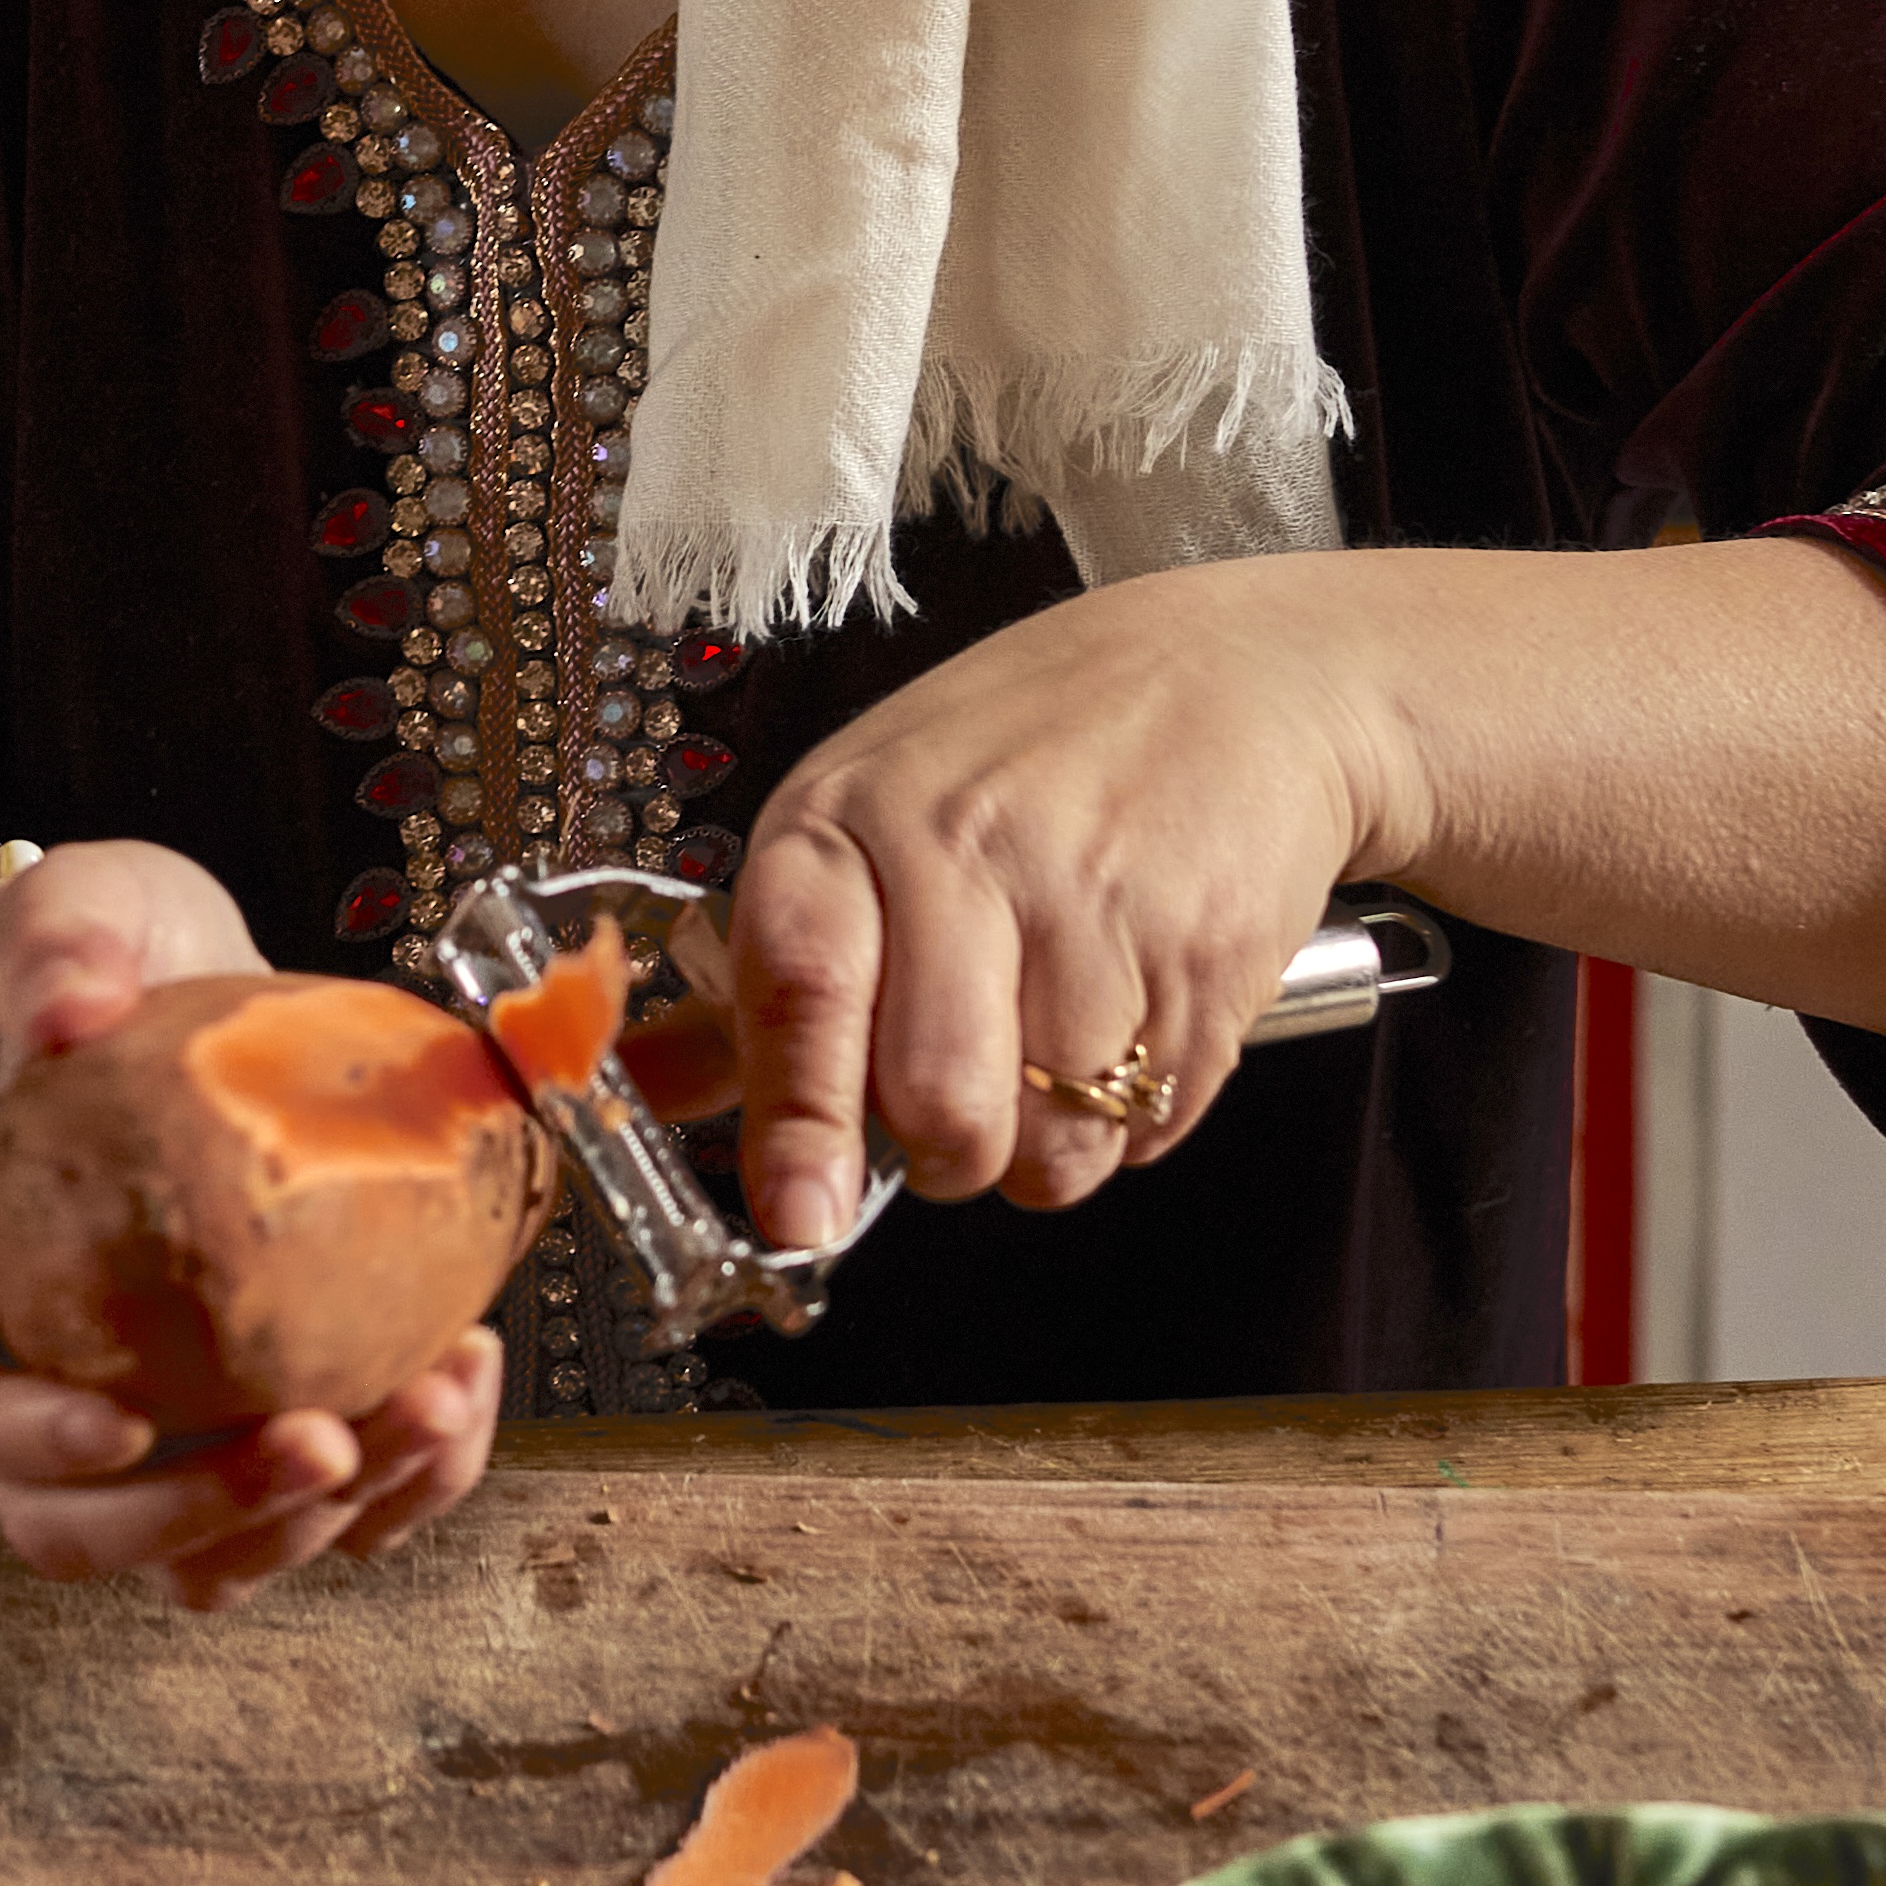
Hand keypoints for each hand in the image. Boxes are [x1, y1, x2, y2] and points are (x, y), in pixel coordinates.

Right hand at [0, 842, 506, 1608]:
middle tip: (326, 1442)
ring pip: (206, 1547)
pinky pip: (322, 1498)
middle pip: (72, 1527)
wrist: (147, 971)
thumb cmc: (78, 956)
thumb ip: (50, 951)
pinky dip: (404, 1477)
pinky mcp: (258, 1398)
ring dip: (322, 1518)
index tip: (123, 1424)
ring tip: (433, 1404)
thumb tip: (68, 1006)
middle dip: (201, 1518)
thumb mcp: (59, 912)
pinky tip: (465, 1377)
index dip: (18, 1449)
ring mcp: (153, 1403)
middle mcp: (39, 1371)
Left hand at [730, 566, 1418, 1254]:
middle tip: (962, 1095)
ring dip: (1049, 1140)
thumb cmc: (1035, 749)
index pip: (804, 986)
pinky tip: (1130, 1012)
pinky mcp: (1207, 954)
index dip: (797, 1121)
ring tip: (1061, 1025)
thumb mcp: (870, 813)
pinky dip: (1132, 1117)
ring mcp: (1096, 901)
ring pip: (1049, 1144)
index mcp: (850, 819)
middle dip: (947, 1149)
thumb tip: (646, 1086)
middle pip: (938, 1106)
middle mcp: (966, 848)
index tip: (799, 1212)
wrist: (1238, 674)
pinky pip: (1146, 1129)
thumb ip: (766, 972)